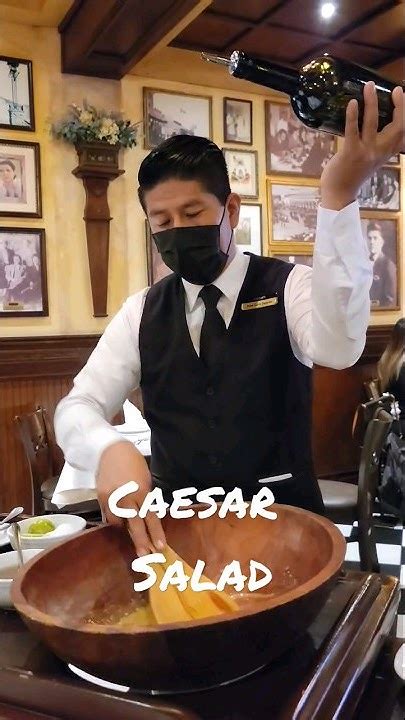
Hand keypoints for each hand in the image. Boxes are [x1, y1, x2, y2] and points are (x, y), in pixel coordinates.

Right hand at [96, 440, 165, 555]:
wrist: (109, 449)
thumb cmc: (133, 462)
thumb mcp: (145, 480)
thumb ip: (145, 497)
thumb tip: (146, 513)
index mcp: (140, 492)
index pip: (150, 517)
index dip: (155, 532)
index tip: (160, 547)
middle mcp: (125, 498)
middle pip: (133, 525)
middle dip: (140, 541)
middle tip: (145, 556)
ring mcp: (110, 499)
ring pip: (117, 523)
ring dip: (124, 530)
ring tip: (132, 538)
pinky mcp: (100, 498)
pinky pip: (108, 515)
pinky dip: (114, 520)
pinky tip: (118, 526)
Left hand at [321, 81, 403, 209]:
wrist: (339, 194)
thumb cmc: (351, 175)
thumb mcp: (371, 161)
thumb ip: (377, 146)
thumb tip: (372, 124)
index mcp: (386, 154)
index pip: (403, 133)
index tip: (402, 96)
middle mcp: (380, 152)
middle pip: (397, 127)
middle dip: (400, 107)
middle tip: (396, 90)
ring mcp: (366, 152)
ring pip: (373, 123)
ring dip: (372, 103)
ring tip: (369, 87)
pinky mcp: (350, 153)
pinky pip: (352, 131)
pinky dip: (353, 116)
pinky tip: (352, 103)